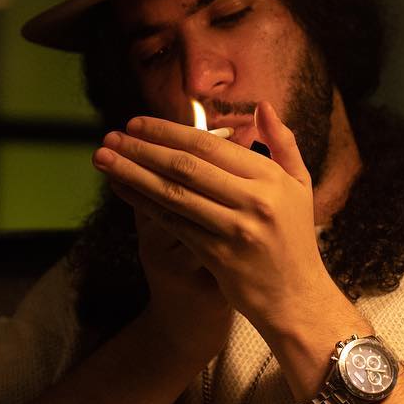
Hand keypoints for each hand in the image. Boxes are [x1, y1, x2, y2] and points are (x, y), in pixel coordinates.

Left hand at [93, 101, 338, 347]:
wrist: (296, 297)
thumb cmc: (294, 237)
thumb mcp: (299, 185)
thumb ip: (282, 143)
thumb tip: (262, 106)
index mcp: (270, 177)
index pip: (209, 146)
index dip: (168, 132)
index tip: (136, 123)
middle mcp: (253, 201)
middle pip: (186, 167)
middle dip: (143, 148)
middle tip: (111, 137)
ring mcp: (234, 230)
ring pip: (174, 194)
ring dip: (133, 173)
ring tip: (104, 158)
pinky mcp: (217, 256)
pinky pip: (173, 223)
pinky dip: (143, 204)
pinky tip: (122, 189)